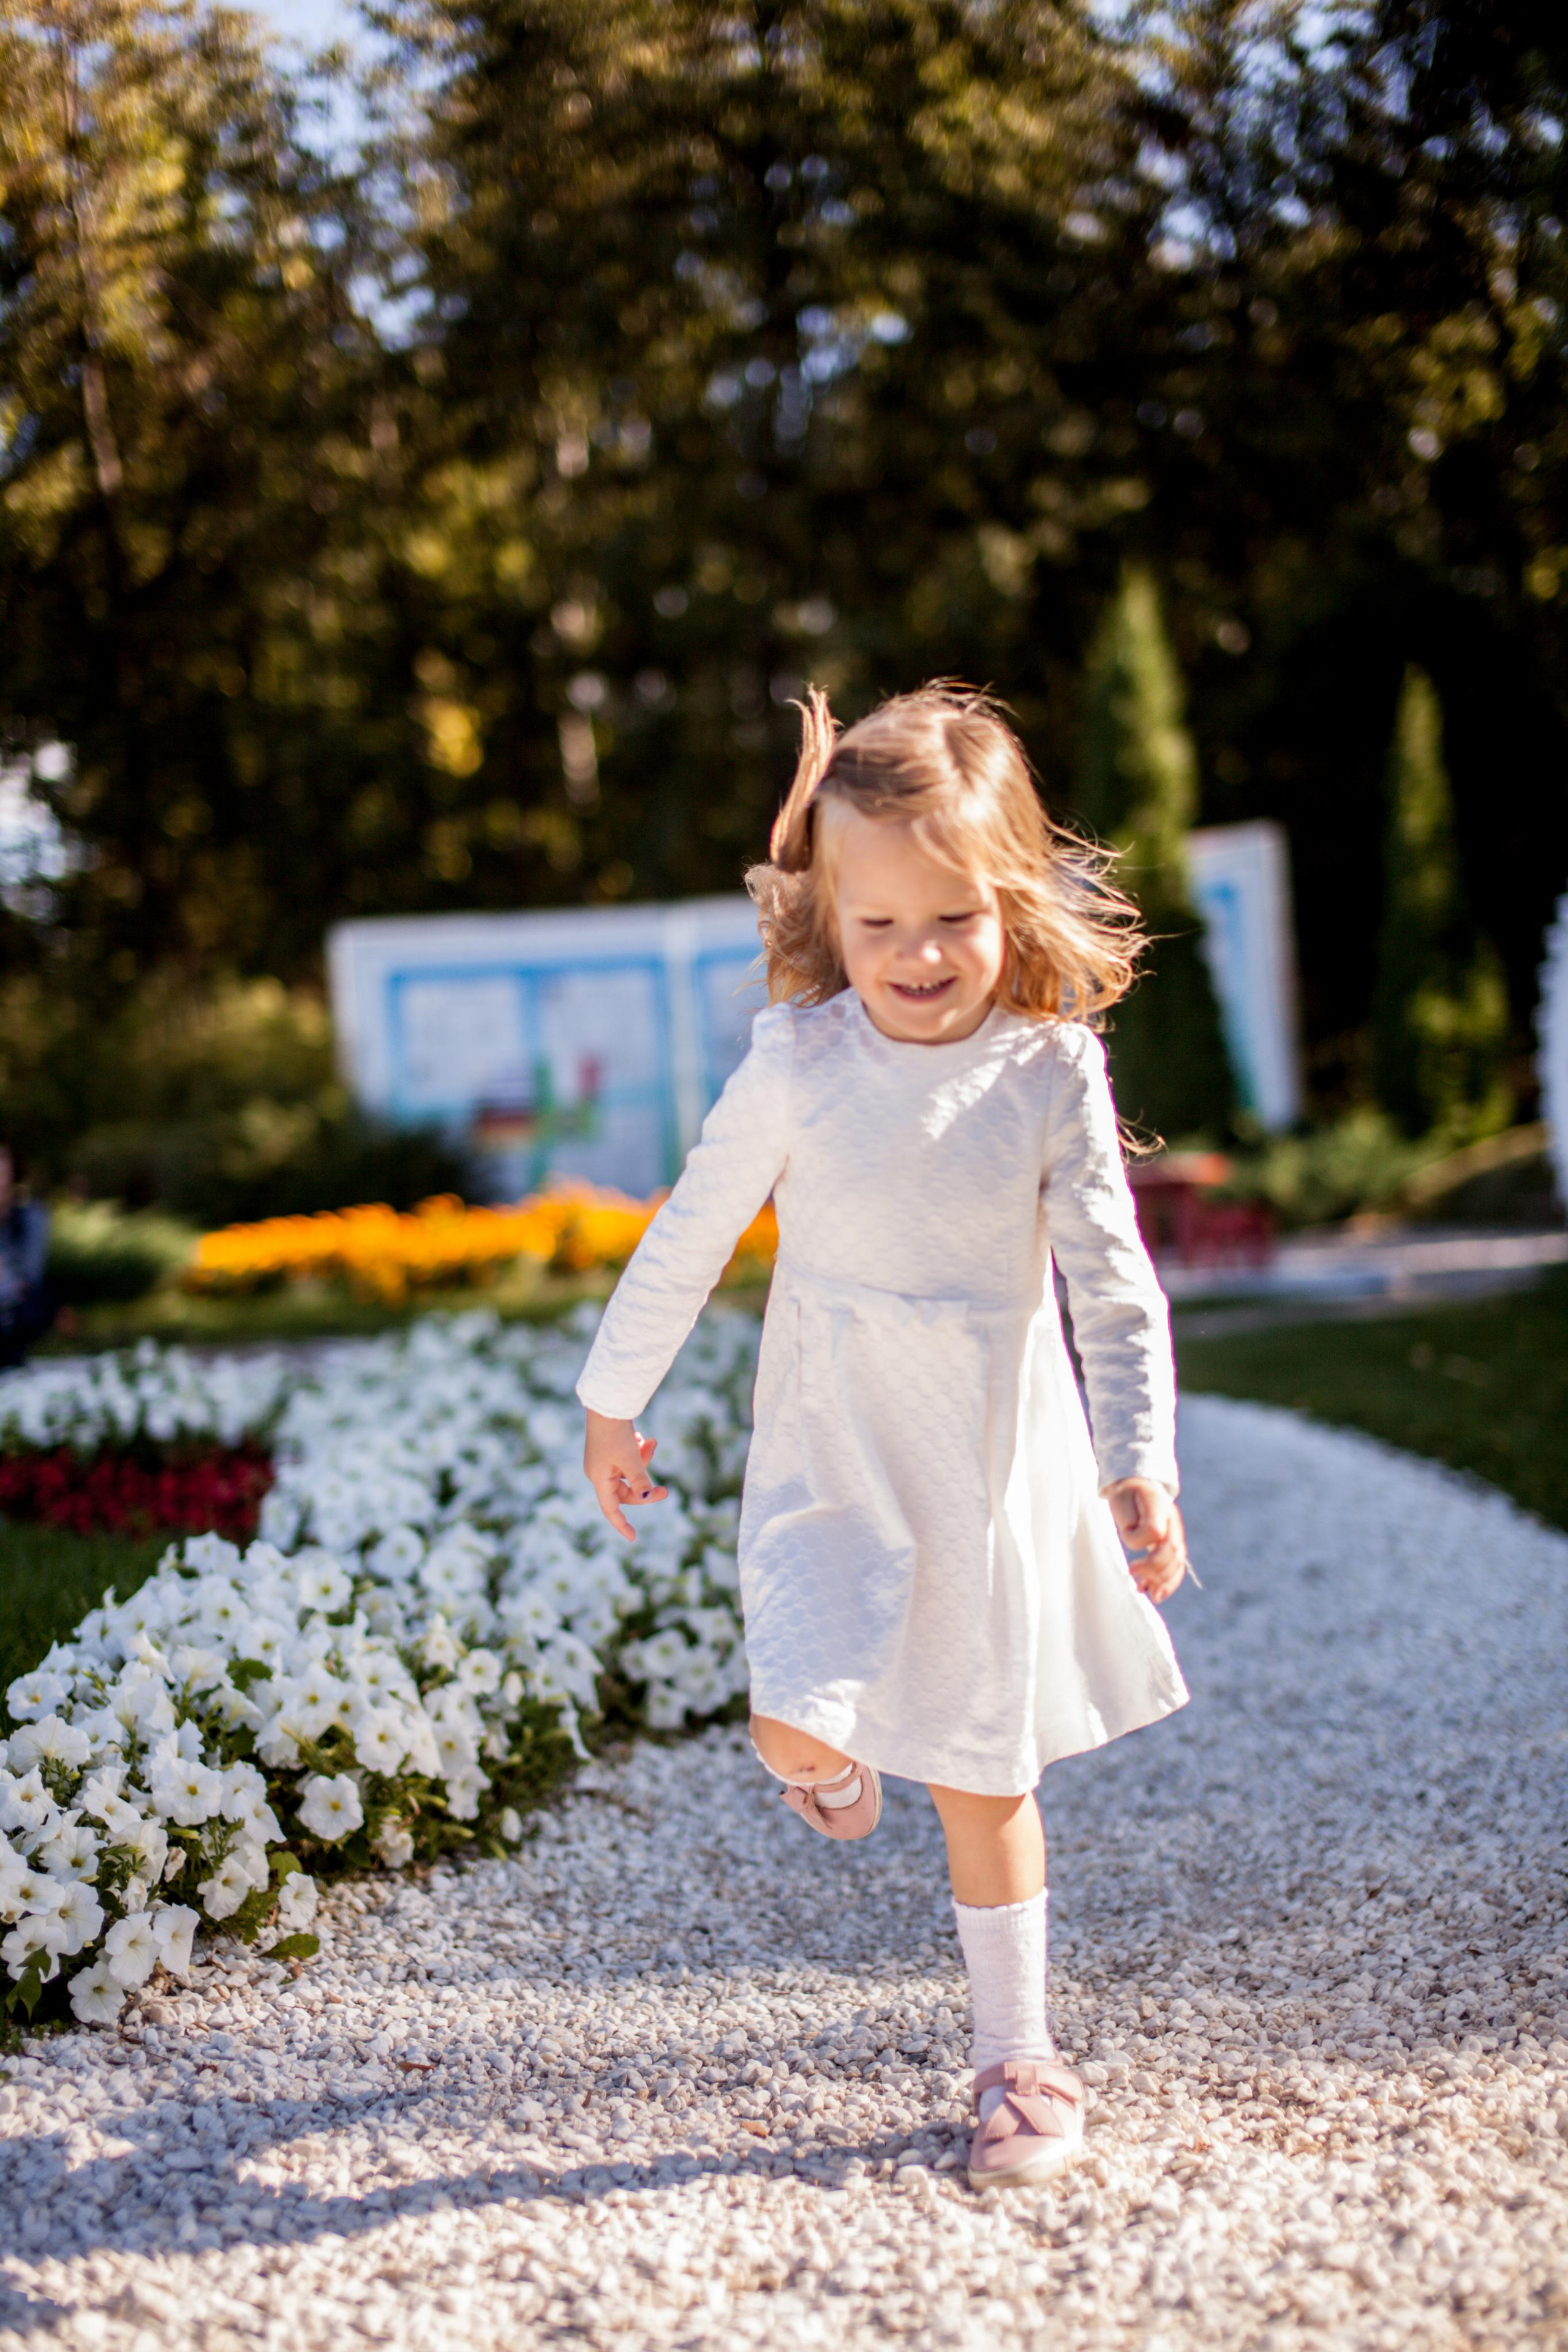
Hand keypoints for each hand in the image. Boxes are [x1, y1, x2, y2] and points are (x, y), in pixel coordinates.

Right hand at [583, 1410, 667, 1540]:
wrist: (607, 1402)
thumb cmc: (615, 1433)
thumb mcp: (631, 1458)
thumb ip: (640, 1479)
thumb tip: (648, 1495)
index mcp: (599, 1479)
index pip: (611, 1509)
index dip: (621, 1525)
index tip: (634, 1538)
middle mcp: (599, 1472)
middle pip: (626, 1491)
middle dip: (646, 1486)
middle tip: (667, 1490)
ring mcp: (604, 1461)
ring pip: (631, 1472)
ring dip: (644, 1461)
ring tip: (651, 1442)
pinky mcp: (610, 1449)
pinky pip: (629, 1459)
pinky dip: (638, 1452)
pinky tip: (642, 1437)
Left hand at [1104, 1478, 1190, 1601]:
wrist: (1135, 1484)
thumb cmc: (1125, 1493)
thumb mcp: (1122, 1499)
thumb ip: (1131, 1522)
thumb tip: (1140, 1545)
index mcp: (1158, 1505)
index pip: (1155, 1533)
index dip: (1145, 1552)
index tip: (1130, 1569)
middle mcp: (1171, 1520)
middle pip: (1173, 1551)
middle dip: (1156, 1572)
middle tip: (1136, 1582)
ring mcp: (1175, 1531)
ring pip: (1178, 1561)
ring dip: (1165, 1581)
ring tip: (1150, 1595)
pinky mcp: (1173, 1542)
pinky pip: (1177, 1564)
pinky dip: (1170, 1581)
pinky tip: (1157, 1592)